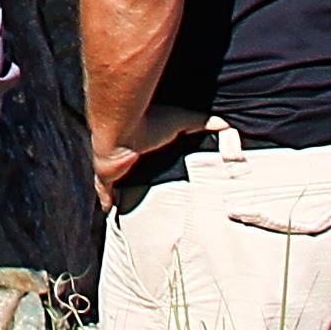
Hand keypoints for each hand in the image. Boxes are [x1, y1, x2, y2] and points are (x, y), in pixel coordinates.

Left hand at [93, 109, 222, 209]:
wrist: (122, 127)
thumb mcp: (180, 121)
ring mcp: (112, 167)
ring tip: (126, 202)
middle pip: (126, 168)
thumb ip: (200, 122)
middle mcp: (124, 154)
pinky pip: (104, 192)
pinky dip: (106, 200)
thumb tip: (225, 123)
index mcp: (139, 142)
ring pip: (114, 181)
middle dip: (131, 176)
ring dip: (118, 188)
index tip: (150, 165)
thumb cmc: (149, 120)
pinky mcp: (105, 177)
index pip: (141, 153)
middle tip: (142, 190)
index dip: (143, 159)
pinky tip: (108, 209)